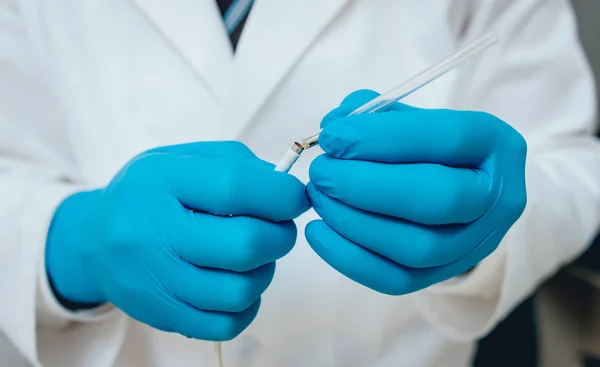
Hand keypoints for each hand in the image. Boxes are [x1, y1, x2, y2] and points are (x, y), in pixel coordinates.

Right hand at [45, 141, 308, 339]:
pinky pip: (225, 324)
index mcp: (162, 182)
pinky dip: (247, 305)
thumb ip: (239, 166)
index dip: (282, 194)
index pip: (236, 187)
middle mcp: (153, 232)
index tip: (294, 197)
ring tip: (255, 255)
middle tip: (278, 227)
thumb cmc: (151, 194)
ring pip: (239, 290)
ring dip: (265, 271)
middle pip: (244, 245)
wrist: (95, 240)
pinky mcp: (162, 315)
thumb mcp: (185, 159)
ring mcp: (155, 280)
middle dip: (280, 235)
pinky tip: (239, 282)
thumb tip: (288, 193)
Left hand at [306, 90, 526, 294]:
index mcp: (493, 144)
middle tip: (322, 171)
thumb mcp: (408, 117)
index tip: (331, 137)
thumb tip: (332, 127)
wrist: (457, 187)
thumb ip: (371, 114)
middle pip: (436, 200)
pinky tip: (318, 231)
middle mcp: (497, 199)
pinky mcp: (446, 274)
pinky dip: (349, 258)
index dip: (381, 138)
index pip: (445, 139)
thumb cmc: (426, 146)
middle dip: (365, 185)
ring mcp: (476, 244)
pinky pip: (398, 279)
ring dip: (353, 221)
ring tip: (319, 196)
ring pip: (416, 247)